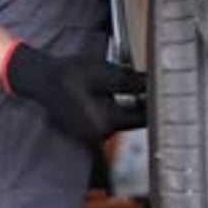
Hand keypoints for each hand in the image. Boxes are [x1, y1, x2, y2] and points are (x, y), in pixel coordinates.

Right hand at [3, 42, 146, 144]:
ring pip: (123, 119)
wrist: (42, 79)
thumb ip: (130, 81)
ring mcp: (95, 135)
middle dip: (143, 101)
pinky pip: (111, 119)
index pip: (143, 117)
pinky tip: (114, 91)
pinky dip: (117, 106)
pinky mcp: (90, 129)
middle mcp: (102, 135)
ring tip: (133, 83)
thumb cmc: (69, 74)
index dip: (155, 101)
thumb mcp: (102, 72)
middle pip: (134, 120)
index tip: (165, 87)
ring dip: (130, 103)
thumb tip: (153, 83)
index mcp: (105, 123)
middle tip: (152, 81)